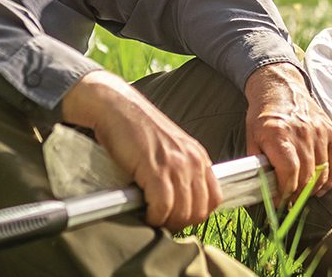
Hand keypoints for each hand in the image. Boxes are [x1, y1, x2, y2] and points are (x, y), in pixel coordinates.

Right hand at [61, 71, 221, 231]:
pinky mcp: (156, 168)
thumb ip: (181, 170)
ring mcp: (176, 164)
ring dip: (167, 222)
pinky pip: (163, 207)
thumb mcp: (170, 150)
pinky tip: (145, 213)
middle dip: (181, 223)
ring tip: (152, 218)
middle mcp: (192, 160)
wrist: (117, 108)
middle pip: (200, 211)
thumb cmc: (137, 130)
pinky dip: (154, 217)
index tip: (179, 218)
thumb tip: (181, 202)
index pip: (214, 199)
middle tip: (163, 222)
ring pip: (183, 212)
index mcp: (198, 156)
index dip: (197, 215)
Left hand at [243, 63, 331, 203]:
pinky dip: (330, 179)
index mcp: (279, 134)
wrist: (281, 88)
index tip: (279, 202)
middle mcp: (301, 132)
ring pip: (322, 172)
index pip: (289, 173)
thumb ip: (257, 163)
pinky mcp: (330, 131)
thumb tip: (261, 189)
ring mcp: (318, 131)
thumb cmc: (264, 115)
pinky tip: (321, 187)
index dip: (285, 193)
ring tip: (302, 195)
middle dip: (298, 195)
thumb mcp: (251, 137)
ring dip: (313, 189)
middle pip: (307, 176)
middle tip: (290, 202)